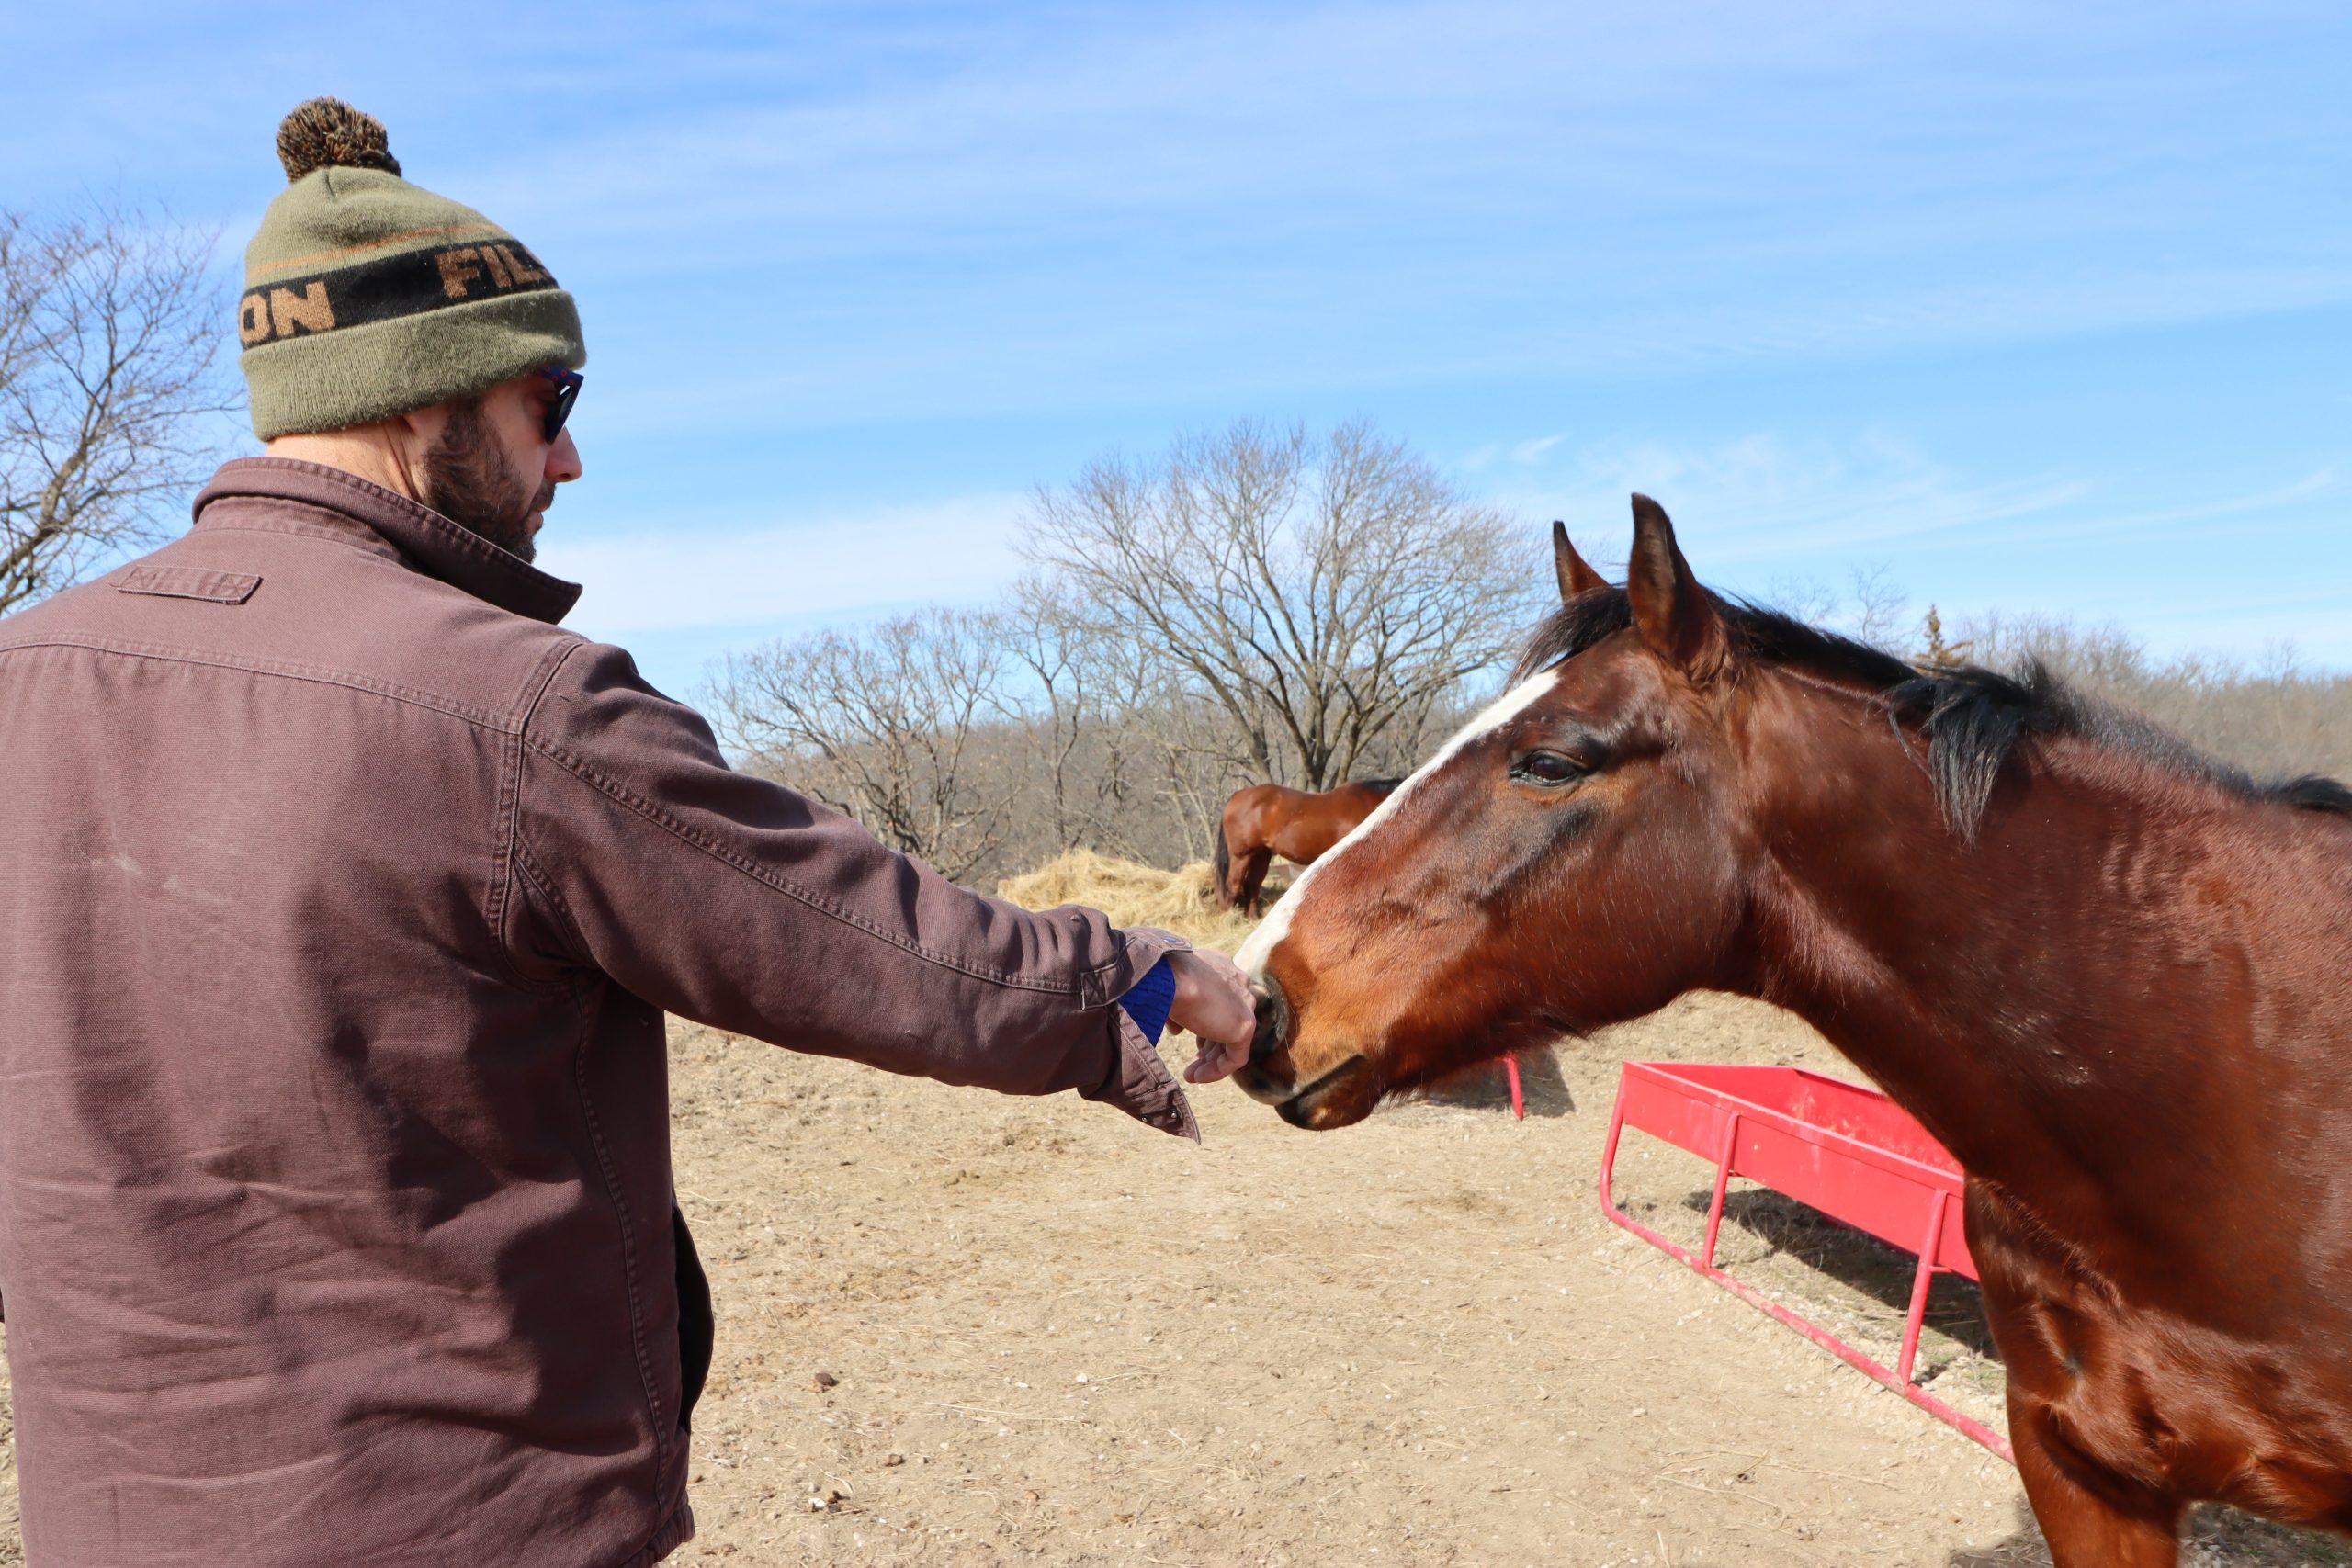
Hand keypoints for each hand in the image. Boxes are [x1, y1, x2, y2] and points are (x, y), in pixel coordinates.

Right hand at [1164, 948, 1255, 1083]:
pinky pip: (1235, 1057)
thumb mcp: (1170, 993)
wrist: (1169, 976)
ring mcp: (1244, 1004)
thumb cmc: (1163, 978)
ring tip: (1190, 1075)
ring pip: (1232, 1041)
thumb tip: (1177, 1029)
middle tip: (1192, 1062)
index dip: (1206, 1024)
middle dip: (1210, 1046)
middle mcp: (1238, 983)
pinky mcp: (1245, 1026)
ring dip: (1210, 1062)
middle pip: (1228, 1021)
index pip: (1221, 1002)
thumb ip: (1179, 1010)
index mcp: (1222, 968)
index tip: (1192, 1041)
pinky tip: (1196, 1077)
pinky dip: (1217, 1071)